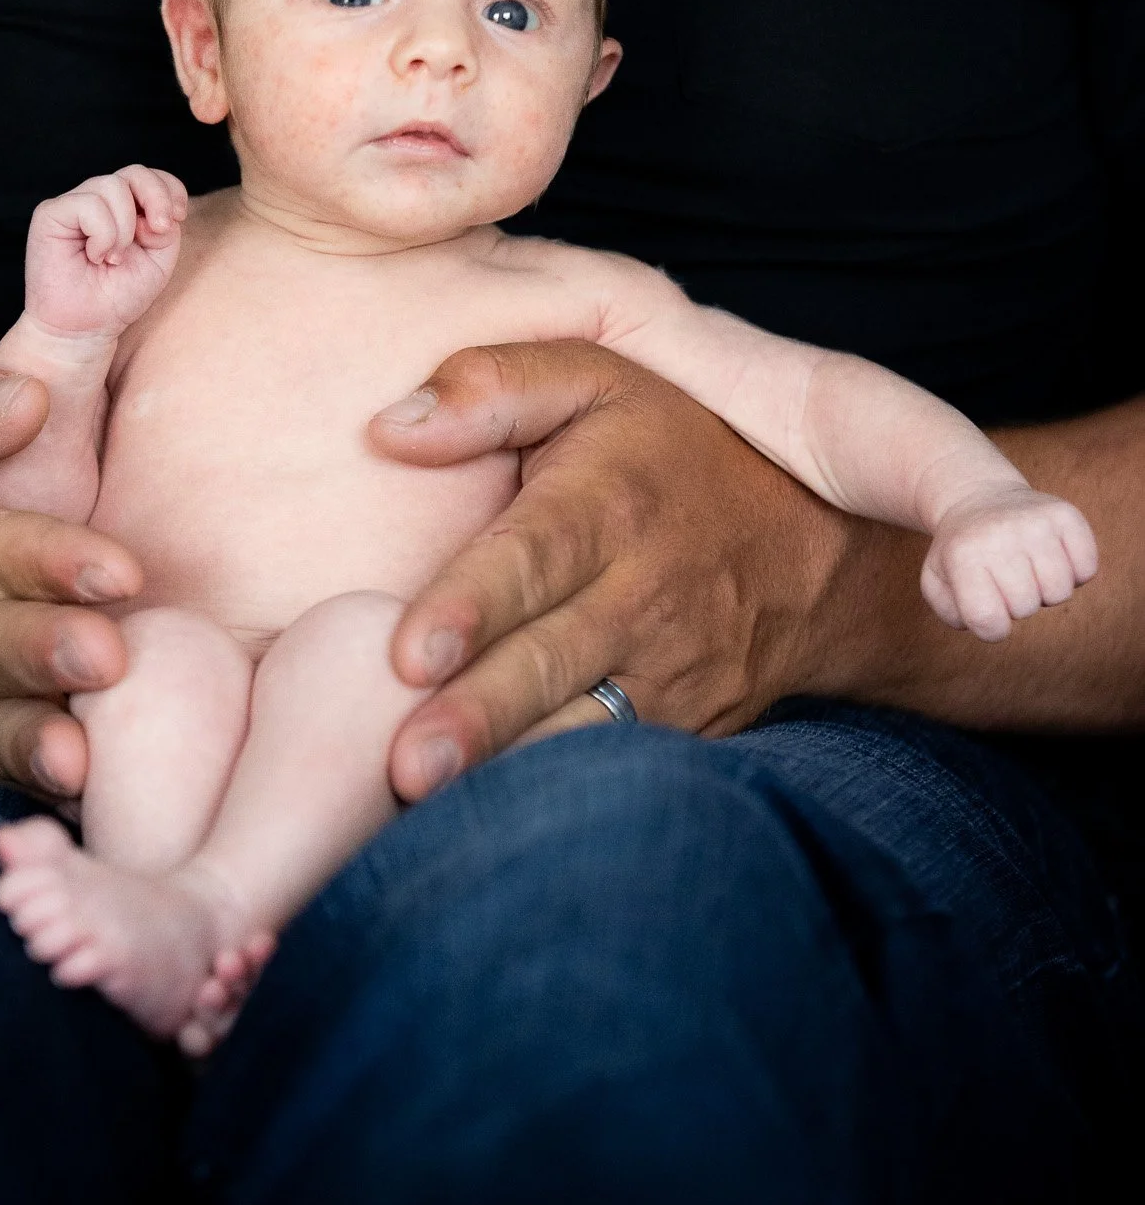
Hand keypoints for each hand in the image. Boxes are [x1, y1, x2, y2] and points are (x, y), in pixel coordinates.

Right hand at [25, 166, 186, 337]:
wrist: (85, 327)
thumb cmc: (118, 296)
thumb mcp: (158, 261)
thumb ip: (165, 229)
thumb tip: (152, 211)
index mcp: (126, 208)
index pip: (151, 177)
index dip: (170, 189)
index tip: (177, 218)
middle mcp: (100, 201)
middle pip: (134, 172)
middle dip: (156, 197)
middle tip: (158, 230)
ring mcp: (74, 204)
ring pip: (112, 186)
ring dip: (123, 228)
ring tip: (113, 259)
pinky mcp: (51, 213)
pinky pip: (89, 204)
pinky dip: (103, 234)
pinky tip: (96, 256)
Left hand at [368, 340, 854, 800]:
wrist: (816, 550)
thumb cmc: (671, 448)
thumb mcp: (598, 374)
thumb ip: (491, 384)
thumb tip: (388, 428)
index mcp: (608, 502)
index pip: (535, 557)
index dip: (473, 605)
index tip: (410, 653)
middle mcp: (640, 595)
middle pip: (550, 661)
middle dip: (479, 715)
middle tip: (405, 762)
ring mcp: (666, 674)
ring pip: (580, 730)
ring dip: (506, 770)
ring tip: (430, 804)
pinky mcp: (679, 730)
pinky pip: (611, 770)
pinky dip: (554, 801)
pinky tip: (483, 829)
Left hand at [921, 485, 1098, 641]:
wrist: (979, 498)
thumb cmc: (961, 551)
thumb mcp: (936, 580)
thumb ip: (951, 612)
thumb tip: (989, 622)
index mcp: (964, 556)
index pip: (989, 621)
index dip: (991, 627)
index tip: (986, 608)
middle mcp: (1000, 535)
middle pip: (1026, 608)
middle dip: (1016, 604)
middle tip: (1004, 578)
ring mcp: (1036, 523)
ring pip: (1060, 593)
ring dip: (1045, 590)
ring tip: (1027, 568)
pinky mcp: (1066, 515)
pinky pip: (1087, 569)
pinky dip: (1074, 572)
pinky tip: (1051, 557)